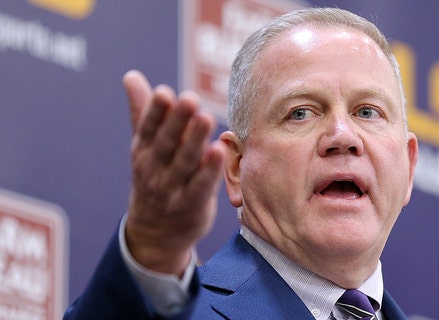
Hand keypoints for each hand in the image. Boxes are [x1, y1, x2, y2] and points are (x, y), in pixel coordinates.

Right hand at [122, 70, 226, 275]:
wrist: (156, 234)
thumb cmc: (155, 179)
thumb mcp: (145, 147)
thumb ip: (143, 112)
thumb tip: (131, 75)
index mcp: (143, 151)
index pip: (147, 128)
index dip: (155, 111)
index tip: (164, 92)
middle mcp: (154, 170)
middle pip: (166, 143)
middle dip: (177, 121)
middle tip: (189, 98)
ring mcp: (172, 189)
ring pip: (185, 162)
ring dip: (195, 140)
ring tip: (206, 118)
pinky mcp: (192, 205)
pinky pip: (201, 186)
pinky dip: (210, 170)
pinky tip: (219, 151)